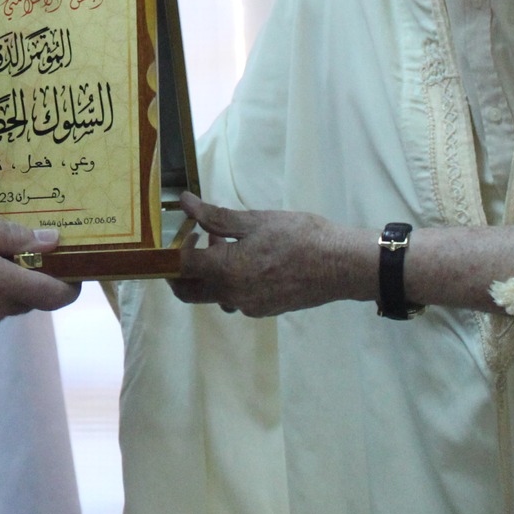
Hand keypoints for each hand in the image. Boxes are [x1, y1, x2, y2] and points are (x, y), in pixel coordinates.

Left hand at [170, 193, 371, 315]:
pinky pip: (235, 298)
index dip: (172, 250)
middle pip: (189, 292)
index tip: (182, 232)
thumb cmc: (300, 237)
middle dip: (180, 272)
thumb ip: (215, 216)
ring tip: (225, 243)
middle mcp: (232, 295)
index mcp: (227, 271)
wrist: (341, 264)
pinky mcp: (263, 310)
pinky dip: (230, 281)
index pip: (180, 268)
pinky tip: (247, 259)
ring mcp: (248, 306)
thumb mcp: (255, 221)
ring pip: (213, 295)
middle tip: (191, 244)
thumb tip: (185, 203)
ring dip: (209, 274)